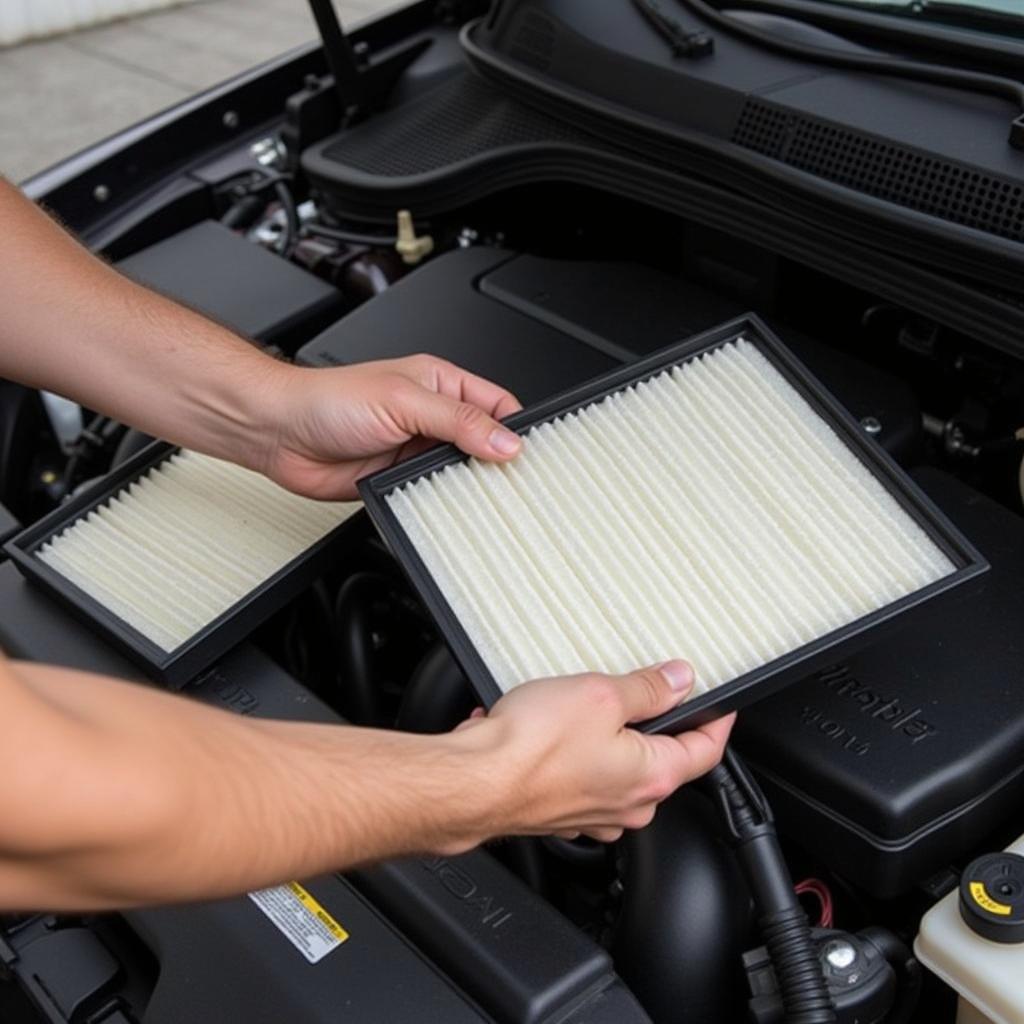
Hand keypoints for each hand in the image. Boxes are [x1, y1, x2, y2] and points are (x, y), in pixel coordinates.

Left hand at [258, 355, 522, 499]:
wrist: (280, 434)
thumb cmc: (328, 400)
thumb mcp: (403, 400)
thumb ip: (457, 420)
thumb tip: (504, 440)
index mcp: (440, 384)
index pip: (497, 405)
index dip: (517, 429)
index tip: (528, 454)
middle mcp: (432, 418)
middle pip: (485, 443)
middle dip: (498, 462)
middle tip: (512, 483)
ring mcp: (417, 450)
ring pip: (462, 474)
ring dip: (470, 486)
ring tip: (484, 498)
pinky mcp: (401, 480)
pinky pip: (435, 497)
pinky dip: (444, 505)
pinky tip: (448, 508)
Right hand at [456, 661, 734, 843]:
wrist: (474, 782)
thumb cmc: (532, 748)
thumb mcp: (601, 696)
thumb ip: (646, 689)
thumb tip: (678, 680)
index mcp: (650, 777)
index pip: (706, 751)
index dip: (717, 723)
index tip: (722, 707)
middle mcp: (626, 805)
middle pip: (660, 760)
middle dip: (653, 726)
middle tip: (640, 693)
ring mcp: (592, 814)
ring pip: (616, 769)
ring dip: (605, 740)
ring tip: (575, 708)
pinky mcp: (558, 813)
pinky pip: (579, 777)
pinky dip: (568, 753)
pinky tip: (541, 728)